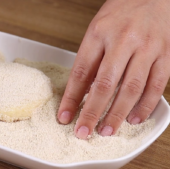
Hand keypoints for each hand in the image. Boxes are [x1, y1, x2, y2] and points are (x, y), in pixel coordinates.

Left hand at [58, 0, 169, 138]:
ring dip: (117, 114)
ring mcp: (147, 48)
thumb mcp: (97, 30)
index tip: (64, 116)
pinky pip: (156, 86)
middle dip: (92, 112)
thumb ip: (91, 59)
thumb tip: (83, 91)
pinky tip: (134, 118)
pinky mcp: (166, 54)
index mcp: (99, 34)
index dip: (71, 98)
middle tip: (84, 131)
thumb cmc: (122, 13)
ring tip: (106, 130)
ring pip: (131, 89)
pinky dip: (145, 106)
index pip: (80, 72)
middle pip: (105, 84)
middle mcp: (122, 41)